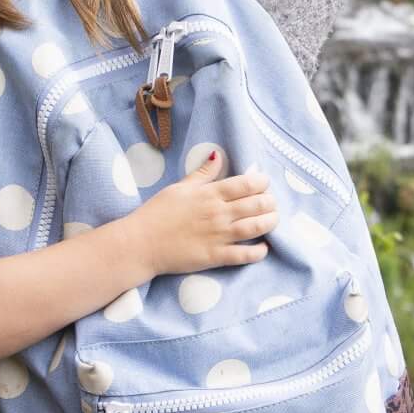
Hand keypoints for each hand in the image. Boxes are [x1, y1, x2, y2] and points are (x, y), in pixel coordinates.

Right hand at [138, 160, 276, 275]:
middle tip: (271, 202)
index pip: (246, 184)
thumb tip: (218, 155)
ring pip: (256, 227)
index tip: (264, 184)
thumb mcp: (179, 187)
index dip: (261, 182)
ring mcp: (219, 236)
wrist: (140, 243)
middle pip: (257, 204)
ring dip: (270, 222)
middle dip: (270, 202)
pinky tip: (263, 248)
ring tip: (273, 220)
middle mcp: (218, 213)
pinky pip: (244, 255)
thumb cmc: (157, 213)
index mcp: (210, 194)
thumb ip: (201, 174)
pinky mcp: (215, 257)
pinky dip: (258, 252)